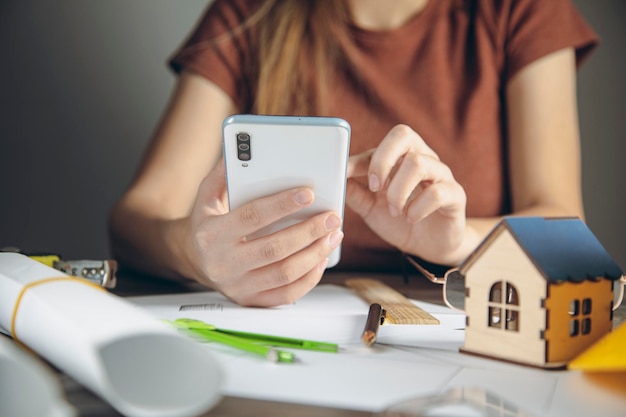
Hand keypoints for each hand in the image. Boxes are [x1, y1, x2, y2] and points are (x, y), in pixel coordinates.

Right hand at [181, 158, 343, 306]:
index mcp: (212, 235)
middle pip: (274, 248)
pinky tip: (321, 257)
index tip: (308, 193)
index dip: (282, 205)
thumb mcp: (207, 196)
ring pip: (285, 273)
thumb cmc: (207, 223)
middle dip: (309, 231)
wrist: (193, 260)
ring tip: (333, 234)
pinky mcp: (251, 300)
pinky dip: (310, 277)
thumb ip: (224, 173)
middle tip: (332, 216)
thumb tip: (241, 147)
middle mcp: (223, 264)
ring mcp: (237, 286)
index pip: (251, 217)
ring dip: (315, 253)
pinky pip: (287, 294)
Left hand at [346, 124, 468, 264]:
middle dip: (382, 159)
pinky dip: (417, 207)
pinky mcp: (455, 195)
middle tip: (375, 187)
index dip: (361, 159)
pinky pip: (437, 192)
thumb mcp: (370, 208)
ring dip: (398, 190)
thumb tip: (334, 178)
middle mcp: (423, 159)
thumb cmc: (400, 221)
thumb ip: (354, 192)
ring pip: (418, 163)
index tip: (344, 173)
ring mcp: (441, 175)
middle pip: (404, 134)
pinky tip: (410, 218)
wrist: (430, 246)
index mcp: (401, 157)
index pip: (381, 143)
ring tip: (393, 210)